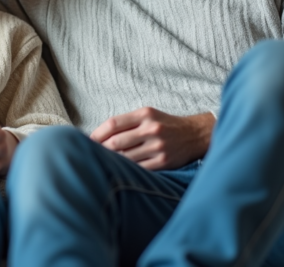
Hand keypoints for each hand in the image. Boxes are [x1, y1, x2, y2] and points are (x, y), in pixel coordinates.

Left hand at [90, 108, 214, 170]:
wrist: (195, 134)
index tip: (88, 140)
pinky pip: (138, 168)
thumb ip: (127, 122)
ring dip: (112, 161)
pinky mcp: (163, 162)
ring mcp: (158, 146)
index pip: (113, 123)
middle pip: (116, 142)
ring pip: (125, 157)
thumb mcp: (148, 114)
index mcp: (145, 114)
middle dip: (101, 149)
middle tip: (91, 154)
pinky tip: (120, 170)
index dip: (97, 133)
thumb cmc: (166, 124)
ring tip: (102, 162)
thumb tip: (99, 135)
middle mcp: (151, 129)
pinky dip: (127, 169)